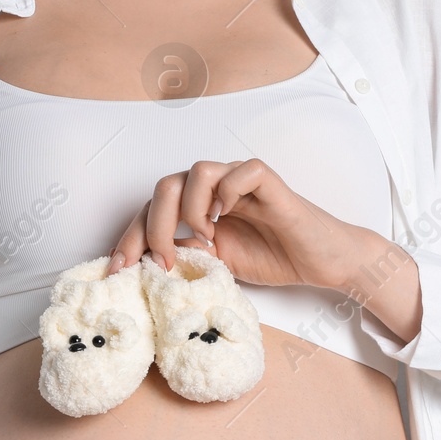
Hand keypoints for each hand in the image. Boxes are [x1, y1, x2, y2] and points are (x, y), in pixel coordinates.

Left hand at [106, 158, 367, 288]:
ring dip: (190, 207)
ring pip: (198, 170)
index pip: (152, 210)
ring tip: (206, 237)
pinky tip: (228, 217)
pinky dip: (229, 192)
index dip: (131, 237)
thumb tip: (152, 263)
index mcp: (199, 206)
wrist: (320, 261)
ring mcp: (241, 182)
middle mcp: (215, 189)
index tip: (120, 269)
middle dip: (153, 226)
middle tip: (163, 260)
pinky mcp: (269, 183)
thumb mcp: (218, 266)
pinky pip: (242, 170)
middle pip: (165, 186)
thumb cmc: (274, 257)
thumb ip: (189, 258)